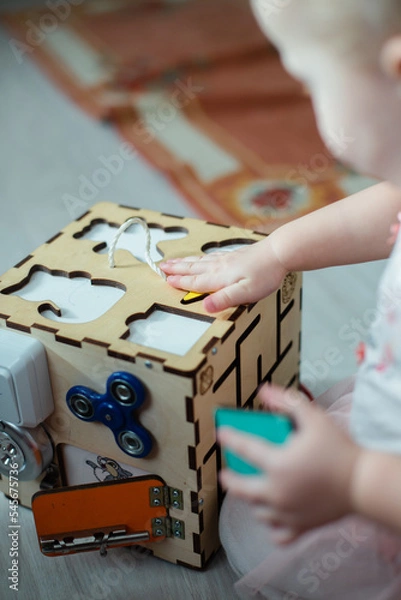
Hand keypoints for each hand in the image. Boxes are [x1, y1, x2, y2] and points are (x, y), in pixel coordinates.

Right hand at [159, 236, 286, 312]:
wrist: (278, 252)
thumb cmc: (265, 274)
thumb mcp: (245, 293)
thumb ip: (224, 299)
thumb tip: (204, 307)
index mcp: (219, 277)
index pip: (195, 282)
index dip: (180, 282)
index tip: (165, 280)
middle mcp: (219, 267)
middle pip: (193, 268)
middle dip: (176, 268)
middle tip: (161, 266)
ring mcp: (226, 259)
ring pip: (200, 261)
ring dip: (184, 261)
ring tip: (173, 260)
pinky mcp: (234, 255)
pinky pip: (210, 256)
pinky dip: (199, 257)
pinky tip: (201, 257)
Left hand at [217, 384, 360, 542]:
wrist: (363, 482)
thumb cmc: (339, 449)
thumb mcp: (313, 417)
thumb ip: (287, 401)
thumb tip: (263, 391)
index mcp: (277, 465)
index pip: (245, 449)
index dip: (230, 438)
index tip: (221, 434)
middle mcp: (277, 492)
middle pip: (241, 489)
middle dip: (230, 479)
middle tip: (225, 473)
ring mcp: (287, 513)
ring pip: (258, 511)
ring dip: (252, 501)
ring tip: (253, 490)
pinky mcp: (301, 527)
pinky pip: (277, 534)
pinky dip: (272, 526)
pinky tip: (273, 515)